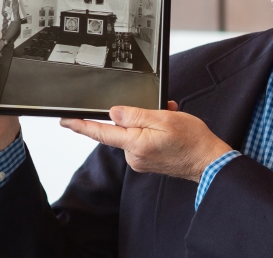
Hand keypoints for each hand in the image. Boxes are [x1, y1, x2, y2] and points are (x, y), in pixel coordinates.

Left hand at [60, 102, 232, 181]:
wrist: (208, 162)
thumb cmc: (192, 141)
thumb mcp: (165, 118)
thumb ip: (136, 114)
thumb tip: (114, 112)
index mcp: (135, 143)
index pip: (101, 132)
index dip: (81, 125)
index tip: (65, 120)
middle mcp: (134, 155)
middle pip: (121, 129)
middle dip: (137, 115)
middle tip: (162, 109)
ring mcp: (140, 161)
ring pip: (134, 134)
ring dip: (148, 122)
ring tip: (170, 117)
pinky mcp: (147, 162)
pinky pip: (141, 141)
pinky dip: (152, 131)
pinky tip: (168, 129)